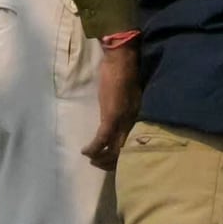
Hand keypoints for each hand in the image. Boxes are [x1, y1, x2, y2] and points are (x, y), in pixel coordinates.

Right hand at [83, 34, 145, 168]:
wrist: (122, 59)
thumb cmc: (126, 72)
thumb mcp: (131, 95)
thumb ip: (128, 109)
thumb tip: (121, 117)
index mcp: (137, 118)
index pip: (133, 144)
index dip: (123, 156)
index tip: (113, 160)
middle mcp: (132, 123)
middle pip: (124, 151)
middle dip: (111, 162)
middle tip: (99, 164)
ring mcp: (122, 121)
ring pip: (114, 149)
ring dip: (101, 158)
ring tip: (92, 161)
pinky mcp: (111, 116)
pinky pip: (102, 139)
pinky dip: (94, 148)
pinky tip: (85, 151)